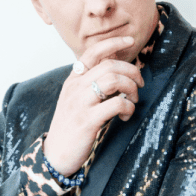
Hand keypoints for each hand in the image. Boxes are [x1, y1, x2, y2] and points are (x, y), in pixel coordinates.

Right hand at [43, 36, 144, 176]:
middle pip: (110, 66)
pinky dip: (128, 108)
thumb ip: (93, 84)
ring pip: (114, 81)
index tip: (130, 41)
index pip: (92, 52)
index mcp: (73, 80)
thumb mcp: (78, 99)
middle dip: (132, 72)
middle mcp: (75, 88)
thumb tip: (120, 71)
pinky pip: (116, 104)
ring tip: (132, 101)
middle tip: (140, 85)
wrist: (56, 154)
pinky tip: (125, 116)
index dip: (113, 43)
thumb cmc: (73, 125)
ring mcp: (80, 103)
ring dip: (131, 89)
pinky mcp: (88, 120)